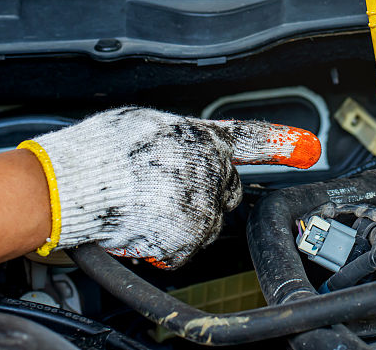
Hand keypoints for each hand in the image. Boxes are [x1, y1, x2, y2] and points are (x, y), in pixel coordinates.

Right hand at [20, 108, 319, 266]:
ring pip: (206, 223)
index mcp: (198, 135)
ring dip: (180, 223)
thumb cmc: (97, 153)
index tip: (308, 147)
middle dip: (201, 194)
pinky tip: (140, 228)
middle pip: (226, 188)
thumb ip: (181, 137)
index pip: (252, 138)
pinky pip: (182, 251)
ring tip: (142, 207)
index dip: (282, 143)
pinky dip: (162, 248)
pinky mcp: (185, 237)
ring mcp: (199, 203)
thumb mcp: (146, 125)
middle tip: (159, 191)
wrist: (67, 185)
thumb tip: (193, 147)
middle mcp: (207, 166)